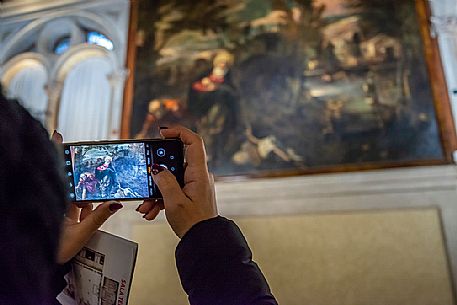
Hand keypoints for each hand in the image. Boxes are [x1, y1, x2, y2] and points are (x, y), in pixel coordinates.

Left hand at [51, 131, 122, 262]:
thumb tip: (116, 202)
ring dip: (85, 196)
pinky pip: (78, 206)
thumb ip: (99, 217)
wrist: (45, 266)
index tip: (57, 135)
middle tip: (88, 167)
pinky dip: (86, 206)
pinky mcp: (65, 218)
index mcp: (57, 202)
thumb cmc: (56, 251)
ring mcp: (60, 210)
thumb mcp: (82, 233)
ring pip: (75, 195)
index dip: (57, 152)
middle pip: (69, 181)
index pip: (58, 172)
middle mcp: (57, 202)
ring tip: (89, 202)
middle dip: (80, 176)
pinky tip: (91, 209)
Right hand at [136, 126, 217, 237]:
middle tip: (146, 178)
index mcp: (199, 174)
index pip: (194, 142)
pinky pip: (173, 189)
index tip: (162, 133)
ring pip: (171, 179)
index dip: (179, 133)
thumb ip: (164, 182)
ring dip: (156, 190)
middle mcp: (198, 176)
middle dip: (157, 172)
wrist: (203, 242)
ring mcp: (195, 185)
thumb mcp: (174, 202)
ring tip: (146, 205)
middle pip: (176, 162)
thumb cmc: (194, 224)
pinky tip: (151, 210)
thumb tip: (157, 169)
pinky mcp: (190, 194)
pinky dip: (161, 198)